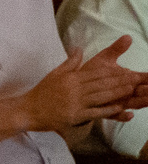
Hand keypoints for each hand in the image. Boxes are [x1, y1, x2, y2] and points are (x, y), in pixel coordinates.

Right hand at [25, 38, 147, 131]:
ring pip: (101, 96)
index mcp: (70, 78)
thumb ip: (70, 62)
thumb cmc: (42, 92)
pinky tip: (119, 107)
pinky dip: (107, 110)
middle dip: (120, 81)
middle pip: (101, 83)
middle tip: (136, 78)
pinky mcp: (74, 116)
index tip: (127, 71)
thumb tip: (79, 48)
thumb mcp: (54, 74)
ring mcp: (74, 103)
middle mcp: (73, 89)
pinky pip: (94, 112)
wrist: (27, 110)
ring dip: (118, 93)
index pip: (96, 73)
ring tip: (132, 89)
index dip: (113, 72)